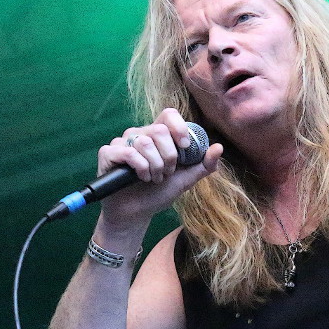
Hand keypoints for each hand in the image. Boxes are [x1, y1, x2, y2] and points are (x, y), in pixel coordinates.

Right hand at [97, 108, 222, 226]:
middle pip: (159, 130)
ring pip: (145, 143)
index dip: (179, 128)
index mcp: (159, 135)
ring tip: (154, 178)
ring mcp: (122, 142)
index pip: (169, 114)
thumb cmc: (159, 193)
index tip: (184, 148)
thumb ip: (203, 165)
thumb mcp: (186, 179)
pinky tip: (140, 178)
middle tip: (166, 173)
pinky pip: (128, 152)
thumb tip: (219, 147)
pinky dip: (140, 168)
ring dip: (154, 167)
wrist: (137, 213)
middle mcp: (140, 134)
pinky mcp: (108, 153)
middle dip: (168, 157)